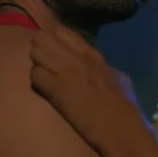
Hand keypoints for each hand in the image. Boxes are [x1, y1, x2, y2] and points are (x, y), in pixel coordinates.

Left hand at [30, 25, 138, 147]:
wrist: (118, 125)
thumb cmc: (122, 104)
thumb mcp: (115, 76)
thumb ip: (99, 67)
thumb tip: (94, 67)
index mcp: (92, 54)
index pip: (62, 31)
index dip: (52, 37)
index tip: (50, 46)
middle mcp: (77, 57)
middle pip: (45, 38)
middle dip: (40, 48)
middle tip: (42, 60)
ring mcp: (66, 71)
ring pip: (37, 53)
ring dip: (37, 62)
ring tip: (43, 74)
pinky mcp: (56, 89)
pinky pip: (35, 74)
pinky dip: (37, 80)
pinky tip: (44, 88)